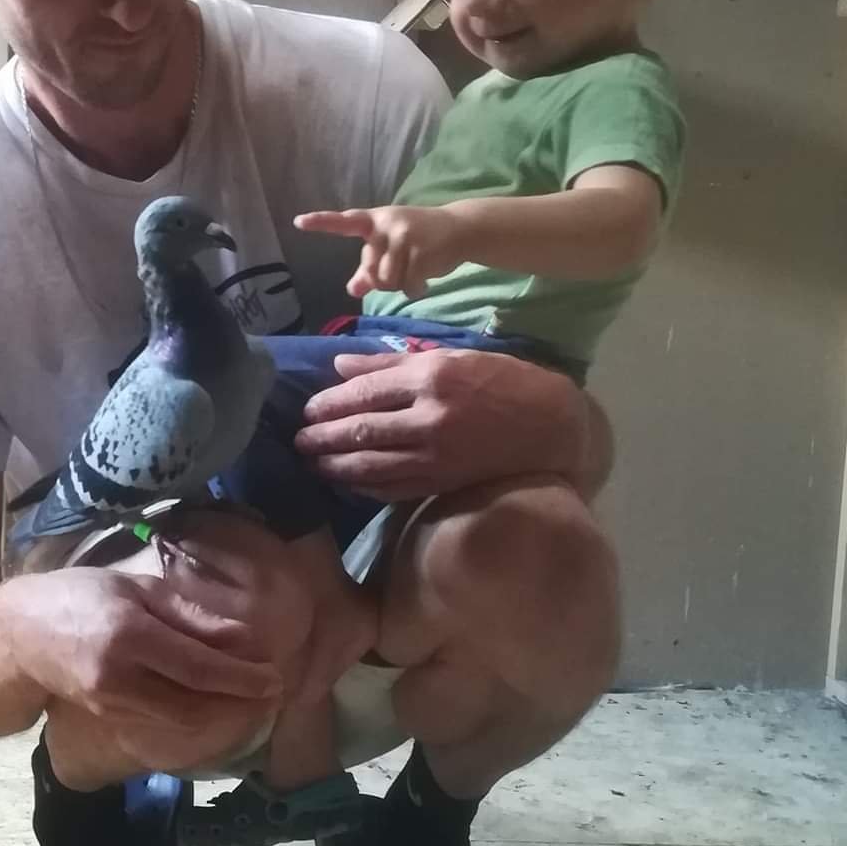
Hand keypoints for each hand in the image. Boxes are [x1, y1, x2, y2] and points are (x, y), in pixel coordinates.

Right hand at [8, 566, 282, 742]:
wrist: (18, 637)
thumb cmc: (79, 596)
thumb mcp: (135, 588)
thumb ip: (189, 615)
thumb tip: (243, 639)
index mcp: (129, 634)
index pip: (198, 667)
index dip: (241, 678)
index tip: (275, 679)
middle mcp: (120, 678)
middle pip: (194, 707)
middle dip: (239, 706)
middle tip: (273, 694)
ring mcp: (112, 705)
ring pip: (181, 724)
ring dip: (222, 717)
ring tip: (253, 702)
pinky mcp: (109, 720)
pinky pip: (163, 725)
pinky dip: (196, 719)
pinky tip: (216, 706)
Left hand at [293, 348, 588, 501]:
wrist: (548, 425)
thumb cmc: (499, 381)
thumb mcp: (448, 357)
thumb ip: (391, 362)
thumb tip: (340, 363)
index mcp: (430, 378)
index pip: (365, 392)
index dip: (330, 403)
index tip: (308, 409)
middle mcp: (429, 418)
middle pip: (361, 431)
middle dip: (323, 437)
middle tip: (298, 440)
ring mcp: (435, 455)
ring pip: (371, 464)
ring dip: (334, 465)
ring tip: (311, 462)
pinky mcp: (442, 481)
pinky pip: (391, 488)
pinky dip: (363, 486)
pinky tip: (344, 482)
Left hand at [296, 206, 464, 298]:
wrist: (460, 228)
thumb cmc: (419, 239)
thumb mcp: (391, 248)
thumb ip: (369, 270)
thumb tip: (353, 290)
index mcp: (374, 221)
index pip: (344, 222)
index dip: (322, 223)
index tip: (298, 222)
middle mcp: (386, 226)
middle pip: (370, 271)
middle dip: (384, 281)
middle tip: (401, 271)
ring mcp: (404, 237)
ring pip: (387, 281)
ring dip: (400, 286)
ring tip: (414, 273)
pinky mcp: (421, 252)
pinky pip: (407, 285)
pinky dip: (415, 289)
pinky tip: (424, 280)